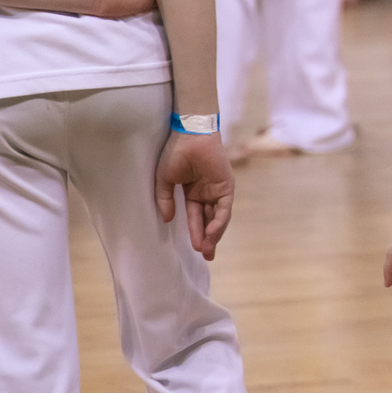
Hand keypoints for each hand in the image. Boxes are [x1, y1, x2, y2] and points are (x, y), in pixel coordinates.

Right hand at [156, 131, 234, 258]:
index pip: (195, 217)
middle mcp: (207, 193)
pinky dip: (219, 222)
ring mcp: (218, 190)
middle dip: (207, 239)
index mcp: (193, 192)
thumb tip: (167, 219)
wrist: (189, 135)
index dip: (195, 233)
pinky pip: (223, 208)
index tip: (194, 250)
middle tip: (206, 257)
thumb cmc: (175, 153)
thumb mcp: (164, 180)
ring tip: (207, 250)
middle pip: (208, 220)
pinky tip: (212, 234)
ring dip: (213, 234)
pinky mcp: (226, 186)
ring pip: (217, 217)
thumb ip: (165, 200)